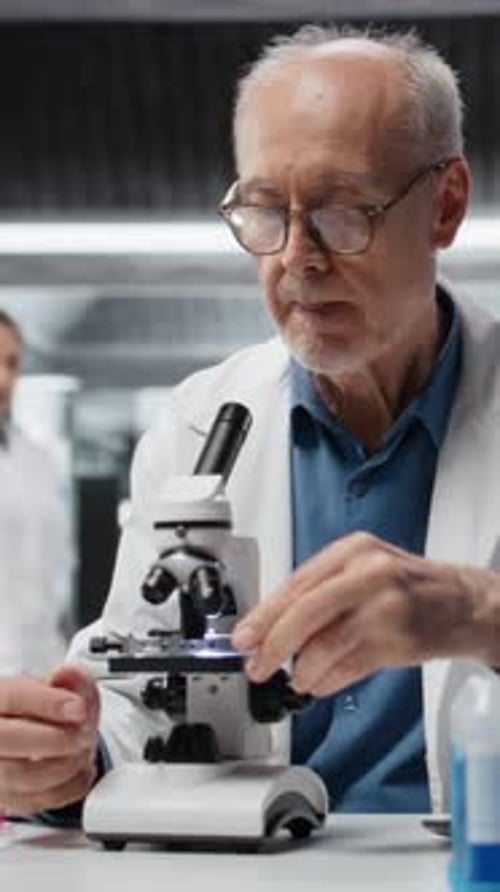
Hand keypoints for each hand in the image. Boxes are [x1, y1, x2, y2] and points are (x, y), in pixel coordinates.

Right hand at [0, 664, 99, 815]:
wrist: (34, 735)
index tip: (79, 709)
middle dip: (55, 739)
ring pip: (19, 777)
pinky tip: (80, 770)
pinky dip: (66, 788)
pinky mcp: (3, 799)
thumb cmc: (42, 709)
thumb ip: (72, 678)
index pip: (11, 698)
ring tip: (83, 750)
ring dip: (64, 765)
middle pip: (7, 739)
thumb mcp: (62, 684)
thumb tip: (68, 675)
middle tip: (83, 734)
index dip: (47, 703)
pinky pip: (32, 803)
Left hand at [232, 532, 499, 695]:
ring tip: (297, 678)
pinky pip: (348, 667)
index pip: (297, 584)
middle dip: (274, 645)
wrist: (463, 602)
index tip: (243, 637)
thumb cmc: (405, 587)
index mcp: (353, 551)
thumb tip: (270, 625)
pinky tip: (320, 682)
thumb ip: (319, 592)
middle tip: (257, 665)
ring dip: (302, 670)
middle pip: (306, 612)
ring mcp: (385, 608)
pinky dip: (327, 680)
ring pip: (325, 646)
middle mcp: (369, 574)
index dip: (264, 615)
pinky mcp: (398, 642)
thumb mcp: (361, 570)